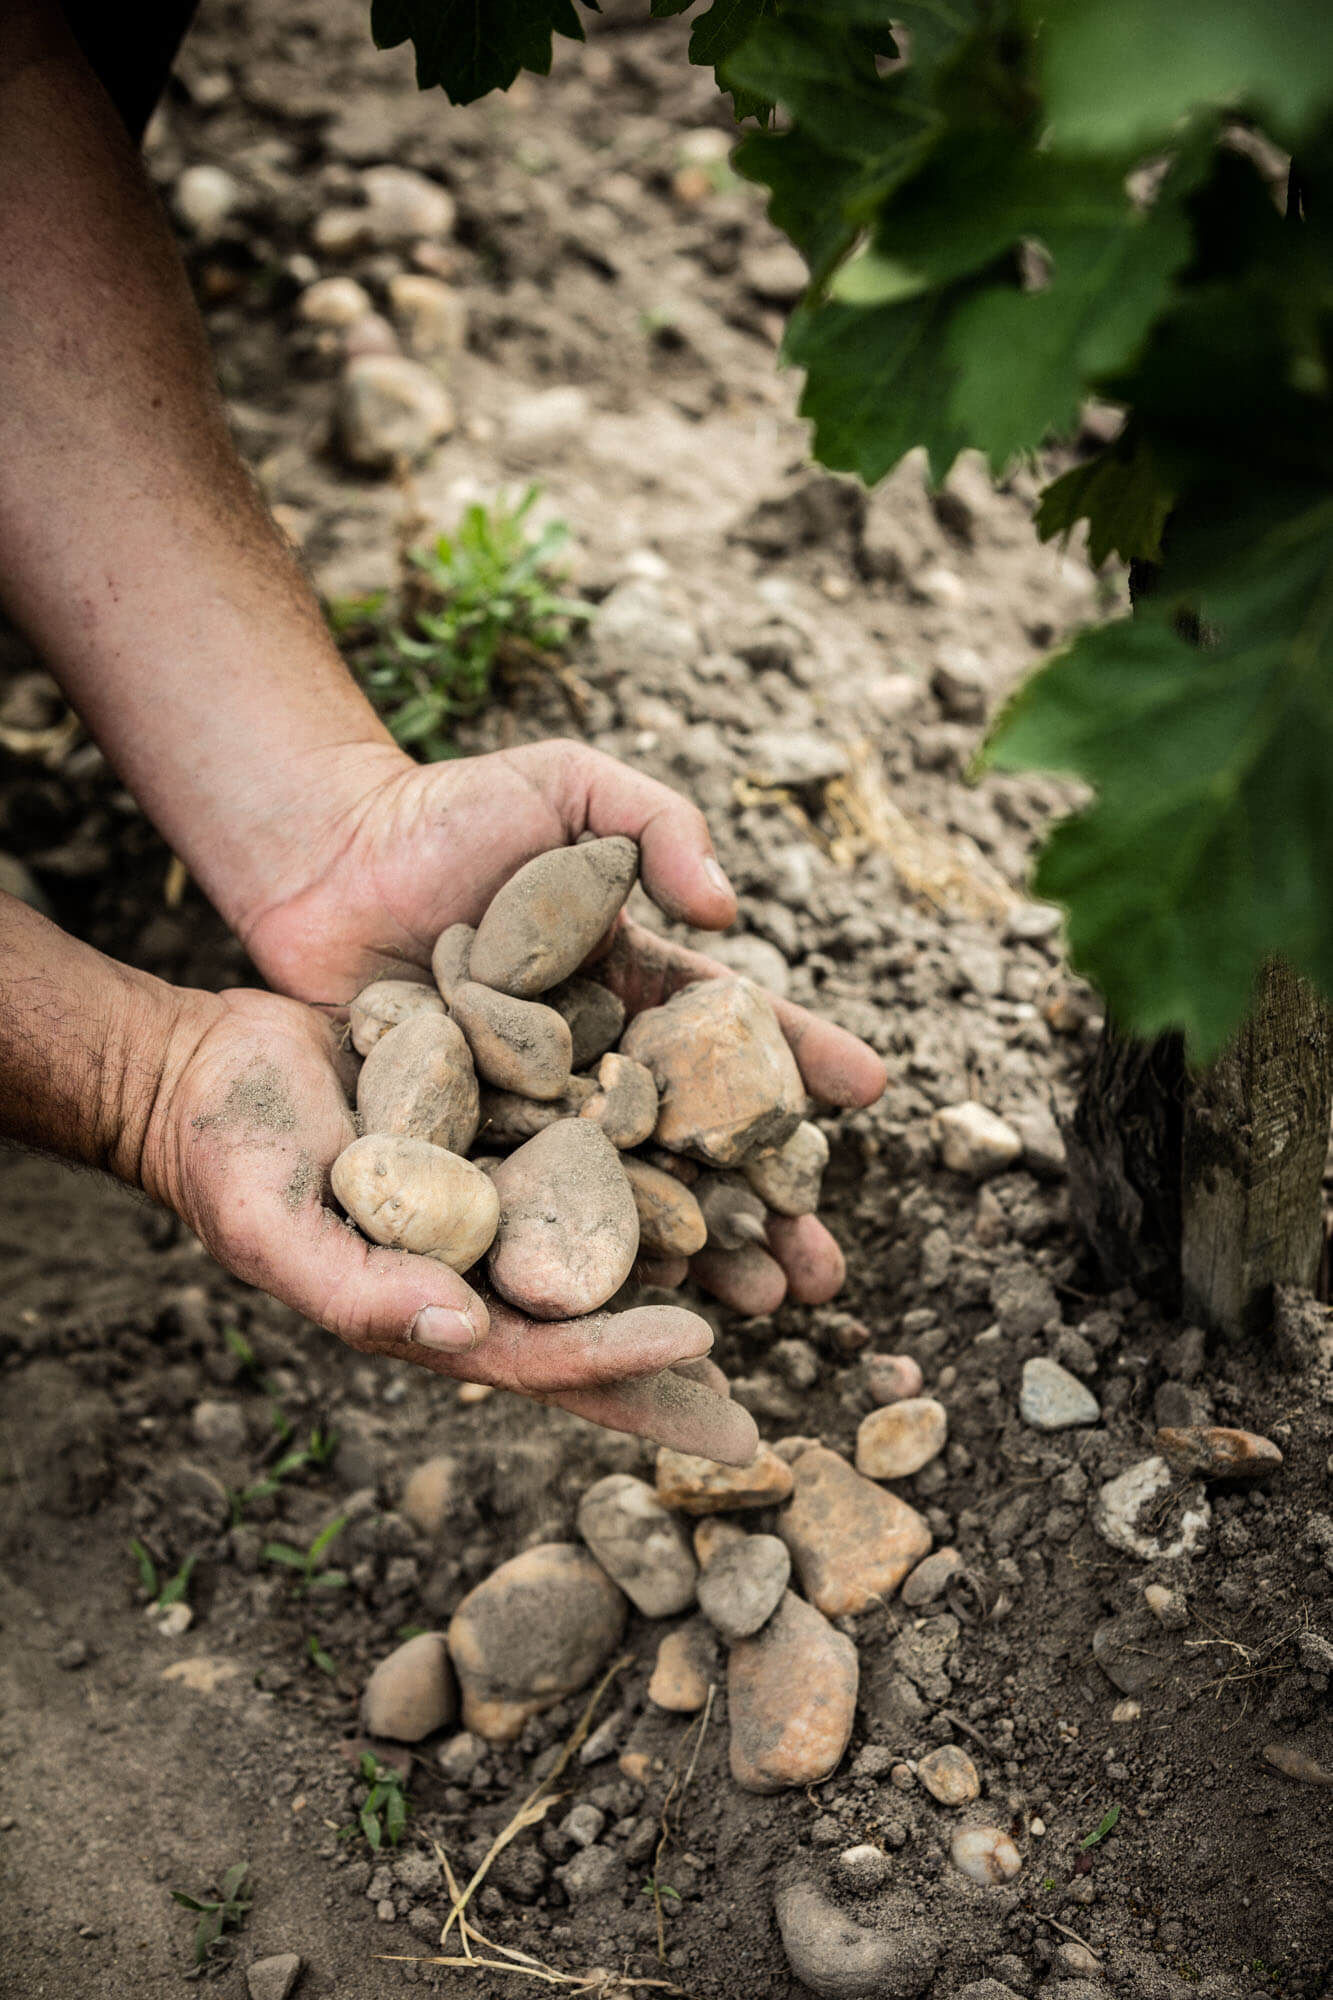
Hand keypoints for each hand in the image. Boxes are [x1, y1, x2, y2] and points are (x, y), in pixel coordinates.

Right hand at [141, 984, 760, 1462]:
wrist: (202, 1065)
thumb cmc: (226, 1162)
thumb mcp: (277, 1233)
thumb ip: (363, 1293)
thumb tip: (467, 1337)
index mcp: (434, 1311)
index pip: (544, 1355)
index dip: (621, 1362)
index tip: (705, 1349)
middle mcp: (481, 1263)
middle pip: (597, 1320)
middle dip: (677, 1360)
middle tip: (763, 1400)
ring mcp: (498, 1192)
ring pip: (612, 1235)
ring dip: (693, 1251)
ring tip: (777, 1265)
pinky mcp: (504, 1116)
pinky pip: (591, 1143)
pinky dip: (653, 1152)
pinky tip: (718, 1145)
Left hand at [240, 740, 886, 1316]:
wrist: (324, 854)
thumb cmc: (448, 812)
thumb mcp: (570, 787)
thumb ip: (658, 825)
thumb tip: (728, 914)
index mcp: (633, 981)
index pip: (733, 1029)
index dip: (800, 1061)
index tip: (871, 1093)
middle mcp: (595, 1055)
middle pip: (697, 1137)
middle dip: (767, 1202)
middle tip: (825, 1264)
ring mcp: (532, 1105)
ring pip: (629, 1188)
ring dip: (698, 1251)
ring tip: (760, 1305)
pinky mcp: (466, 1140)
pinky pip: (534, 1200)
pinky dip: (585, 1250)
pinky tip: (642, 1301)